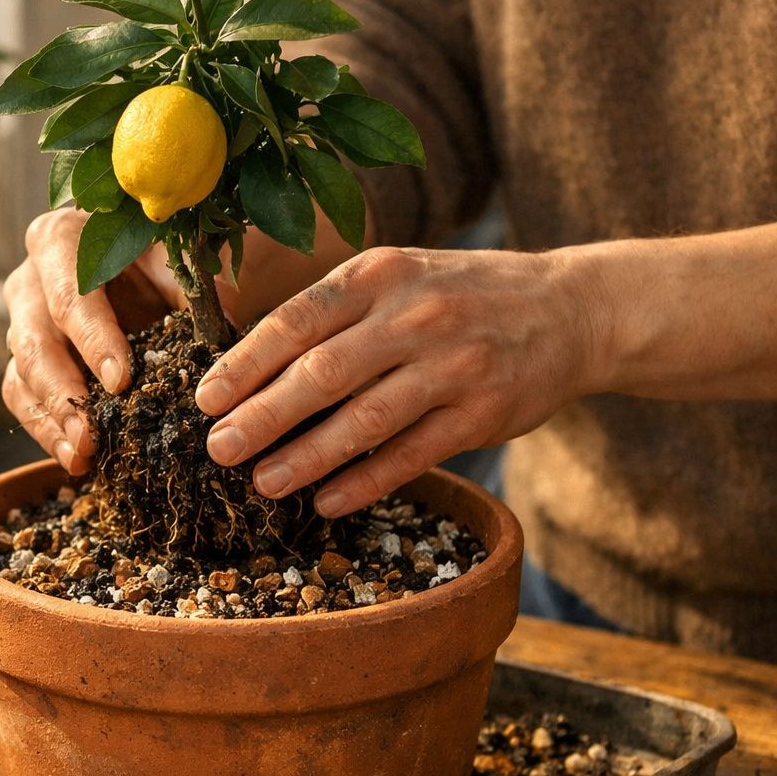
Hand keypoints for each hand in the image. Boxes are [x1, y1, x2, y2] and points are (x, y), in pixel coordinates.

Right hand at [2, 208, 186, 473]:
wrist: (146, 265)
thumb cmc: (160, 258)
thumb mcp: (177, 261)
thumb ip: (192, 291)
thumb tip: (219, 337)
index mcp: (60, 240)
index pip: (71, 296)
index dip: (94, 341)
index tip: (122, 383)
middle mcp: (29, 282)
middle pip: (35, 342)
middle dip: (64, 394)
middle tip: (91, 434)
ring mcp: (22, 323)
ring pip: (22, 376)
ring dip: (52, 421)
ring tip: (83, 456)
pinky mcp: (25, 360)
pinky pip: (22, 398)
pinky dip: (46, 431)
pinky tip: (75, 459)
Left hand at [194, 246, 605, 517]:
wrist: (570, 310)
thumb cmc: (462, 295)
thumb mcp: (400, 277)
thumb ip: (336, 311)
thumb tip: (250, 366)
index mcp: (381, 274)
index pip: (296, 320)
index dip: (245, 364)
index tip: (205, 400)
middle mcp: (416, 315)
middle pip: (321, 373)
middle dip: (262, 417)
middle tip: (218, 449)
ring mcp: (453, 366)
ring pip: (363, 421)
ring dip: (306, 457)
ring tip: (263, 483)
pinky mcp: (482, 414)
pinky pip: (411, 456)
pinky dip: (364, 482)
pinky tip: (326, 501)